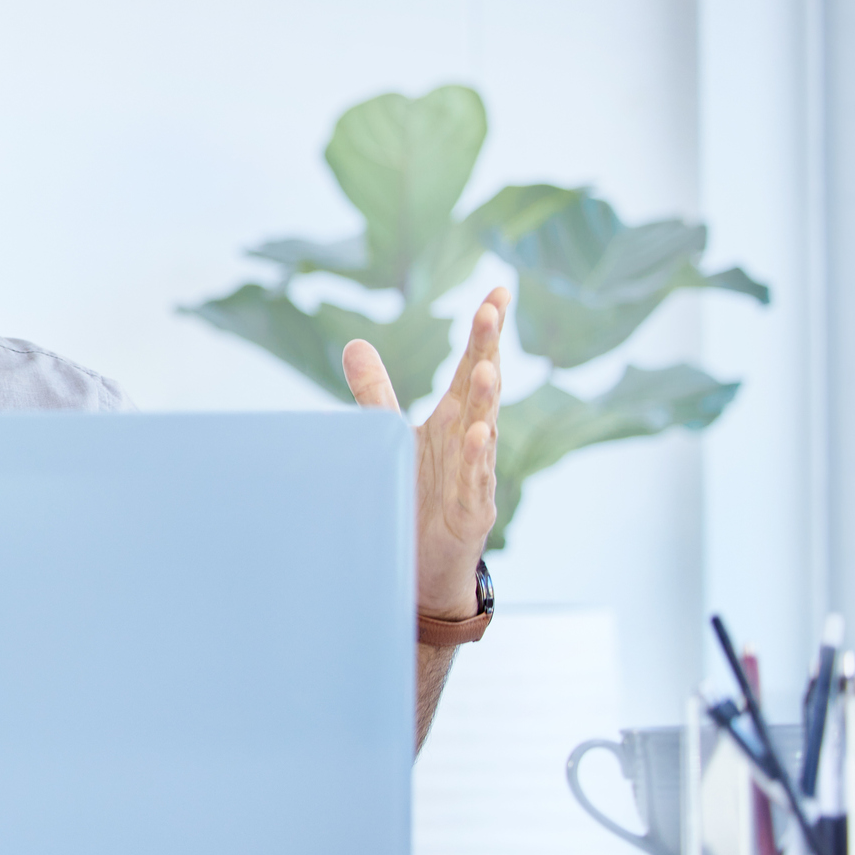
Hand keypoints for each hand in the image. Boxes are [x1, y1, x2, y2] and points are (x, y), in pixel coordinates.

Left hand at [342, 287, 506, 620]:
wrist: (423, 564)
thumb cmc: (418, 493)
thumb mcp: (392, 434)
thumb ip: (377, 391)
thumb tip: (356, 342)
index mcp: (453, 418)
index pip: (474, 365)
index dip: (486, 331)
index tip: (499, 291)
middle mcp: (469, 441)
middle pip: (481, 389)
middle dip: (487, 350)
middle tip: (492, 311)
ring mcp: (475, 475)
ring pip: (484, 432)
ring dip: (486, 401)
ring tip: (488, 368)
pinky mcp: (471, 512)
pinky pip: (476, 482)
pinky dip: (477, 460)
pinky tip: (479, 435)